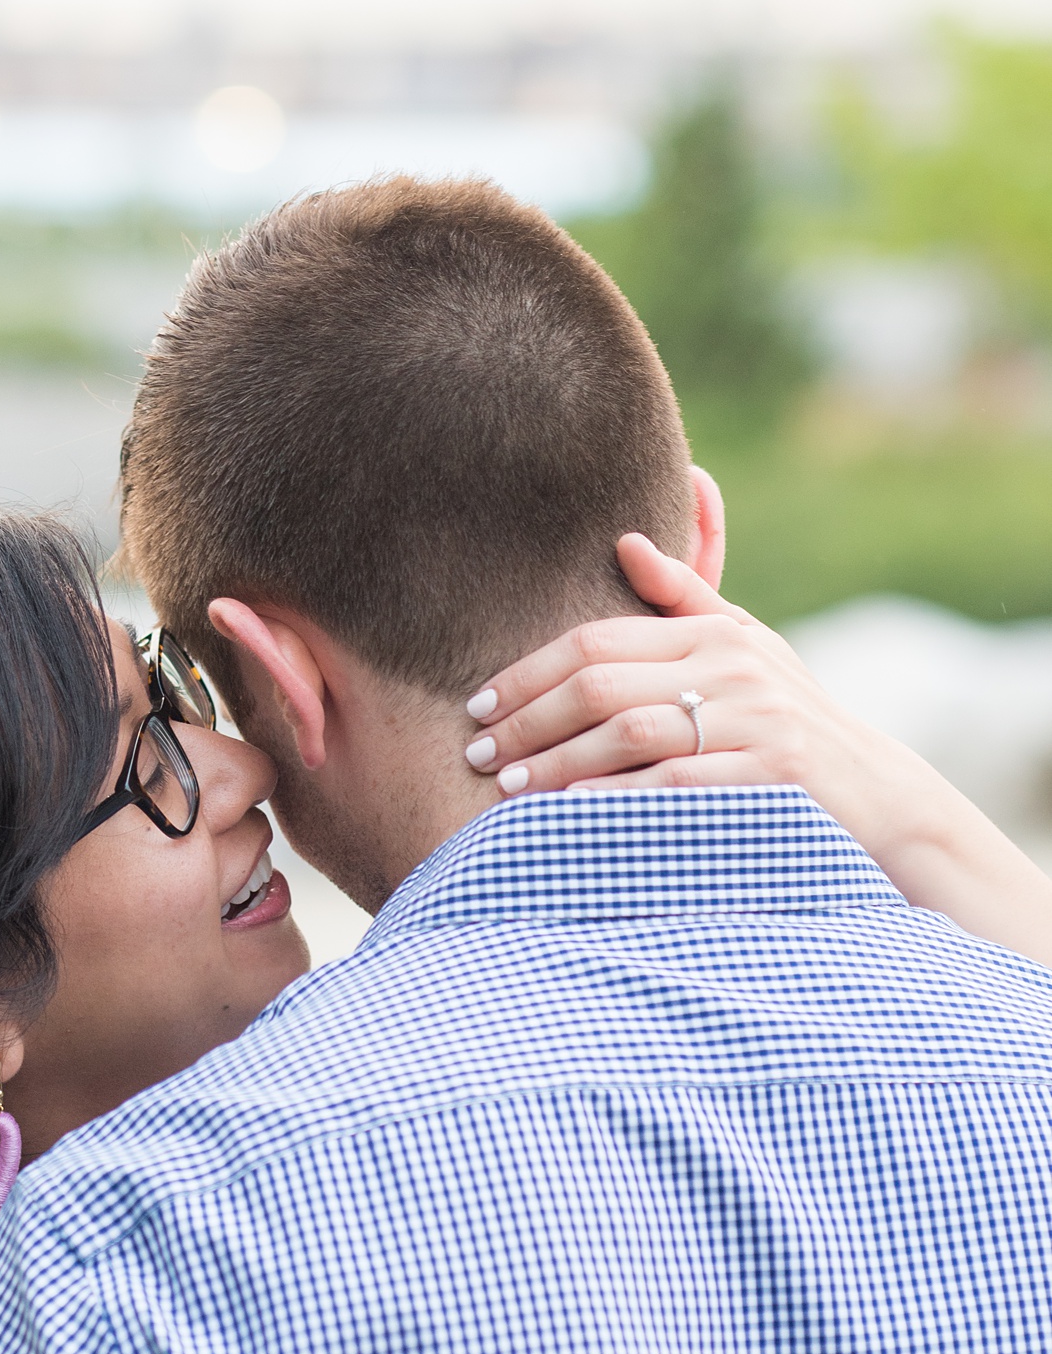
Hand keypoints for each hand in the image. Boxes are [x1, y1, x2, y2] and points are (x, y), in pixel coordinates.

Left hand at [463, 533, 919, 852]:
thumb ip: (685, 598)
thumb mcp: (746, 646)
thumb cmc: (792, 716)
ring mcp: (753, 720)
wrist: (875, 791)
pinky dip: (617, 797)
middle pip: (601, 685)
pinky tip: (570, 811)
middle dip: (528, 719)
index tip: (478, 703)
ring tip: (508, 786)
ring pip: (630, 733)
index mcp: (713, 633)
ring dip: (558, 761)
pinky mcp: (771, 774)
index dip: (529, 672)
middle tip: (478, 752)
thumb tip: (625, 542)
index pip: (597, 641)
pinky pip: (675, 783)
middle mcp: (731, 668)